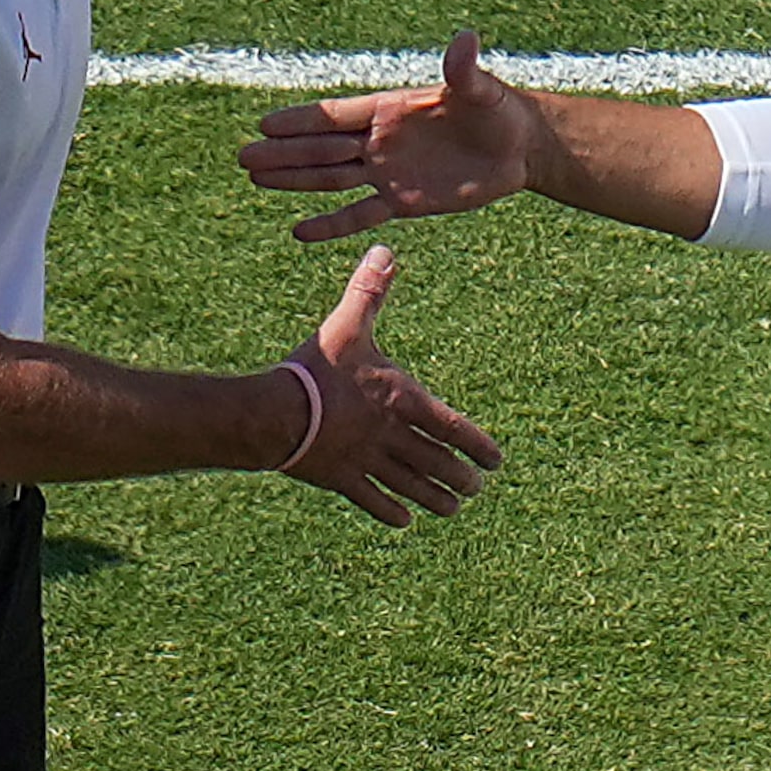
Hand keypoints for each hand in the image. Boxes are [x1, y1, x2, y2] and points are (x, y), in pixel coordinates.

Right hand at [240, 31, 540, 242]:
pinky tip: (300, 231)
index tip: (265, 123)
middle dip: (284, 152)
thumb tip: (466, 38)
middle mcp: (381, 141)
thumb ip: (464, 70)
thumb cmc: (499, 110)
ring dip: (295, 179)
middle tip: (242, 156)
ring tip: (255, 178)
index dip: (303, 120)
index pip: (337, 115)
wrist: (518, 148)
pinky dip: (332, 224)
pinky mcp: (404, 202)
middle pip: (324, 148)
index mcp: (390, 109)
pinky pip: (361, 214)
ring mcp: (389, 172)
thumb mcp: (481, 89)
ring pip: (332, 178)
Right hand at [281, 245, 503, 526]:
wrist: (273, 412)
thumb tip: (385, 250)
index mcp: (401, 399)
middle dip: (460, 478)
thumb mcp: (347, 325)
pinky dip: (390, 511)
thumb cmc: (314, 367)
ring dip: (434, 498)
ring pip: (411, 486)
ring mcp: (367, 460)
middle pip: (437, 463)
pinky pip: (372, 500)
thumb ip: (369, 291)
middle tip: (476, 489)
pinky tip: (404, 520)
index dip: (478, 446)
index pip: (452, 427)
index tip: (496, 461)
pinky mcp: (341, 479)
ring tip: (452, 508)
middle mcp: (392, 434)